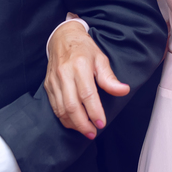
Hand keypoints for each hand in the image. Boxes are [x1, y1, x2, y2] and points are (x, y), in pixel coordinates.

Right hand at [44, 18, 129, 138]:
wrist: (62, 38)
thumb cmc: (84, 49)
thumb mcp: (101, 59)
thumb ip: (110, 78)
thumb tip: (123, 90)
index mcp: (80, 66)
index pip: (87, 94)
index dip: (95, 112)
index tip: (101, 123)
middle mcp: (64, 74)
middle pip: (72, 106)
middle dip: (83, 123)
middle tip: (93, 133)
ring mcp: (54, 81)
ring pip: (61, 109)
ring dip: (73, 124)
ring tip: (85, 130)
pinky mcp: (48, 86)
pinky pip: (54, 107)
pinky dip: (64, 118)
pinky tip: (74, 123)